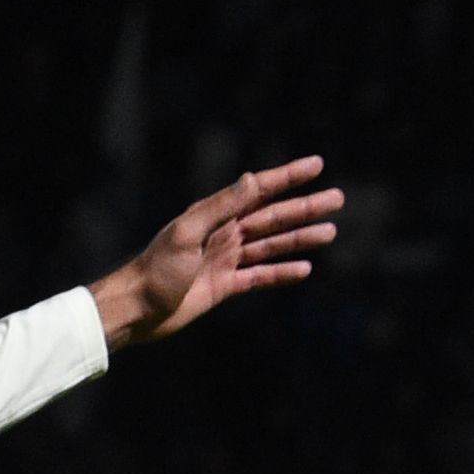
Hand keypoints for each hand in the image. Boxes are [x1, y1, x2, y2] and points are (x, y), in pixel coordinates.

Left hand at [90, 157, 343, 348]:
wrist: (135, 308)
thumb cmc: (155, 269)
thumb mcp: (187, 233)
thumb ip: (221, 206)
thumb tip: (253, 179)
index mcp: (215, 215)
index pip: (259, 190)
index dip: (288, 176)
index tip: (316, 165)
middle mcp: (224, 233)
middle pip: (273, 216)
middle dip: (305, 207)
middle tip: (339, 198)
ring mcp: (225, 259)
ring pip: (272, 245)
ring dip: (300, 238)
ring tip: (330, 232)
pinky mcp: (224, 286)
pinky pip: (260, 276)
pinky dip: (281, 272)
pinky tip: (304, 269)